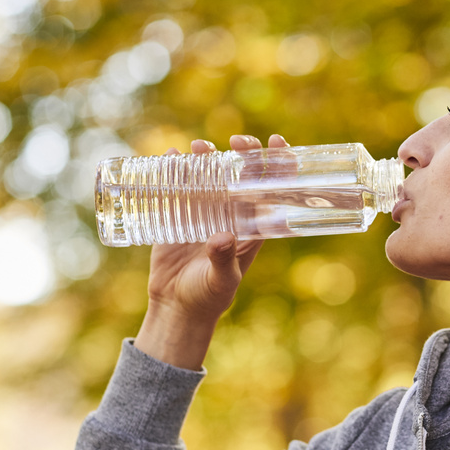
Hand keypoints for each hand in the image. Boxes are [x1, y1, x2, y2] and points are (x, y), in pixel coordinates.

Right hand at [134, 134, 288, 368]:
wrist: (178, 308)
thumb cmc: (210, 297)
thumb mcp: (222, 280)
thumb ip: (223, 260)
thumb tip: (222, 238)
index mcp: (252, 225)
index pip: (272, 188)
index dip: (279, 163)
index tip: (275, 141)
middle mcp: (232, 213)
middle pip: (243, 173)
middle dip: (243, 152)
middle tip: (237, 141)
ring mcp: (205, 211)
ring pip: (212, 174)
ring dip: (208, 155)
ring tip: (199, 147)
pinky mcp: (179, 214)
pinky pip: (180, 185)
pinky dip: (175, 168)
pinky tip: (171, 156)